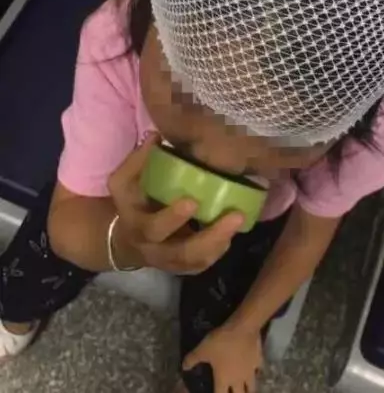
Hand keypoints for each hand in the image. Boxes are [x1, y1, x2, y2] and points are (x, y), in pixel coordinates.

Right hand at [108, 134, 243, 273]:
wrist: (125, 239)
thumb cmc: (132, 202)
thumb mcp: (125, 182)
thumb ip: (138, 161)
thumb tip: (157, 137)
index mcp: (137, 226)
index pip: (152, 227)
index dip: (172, 218)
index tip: (192, 200)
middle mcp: (154, 249)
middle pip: (181, 253)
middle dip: (209, 237)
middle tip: (235, 216)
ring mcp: (170, 262)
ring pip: (196, 262)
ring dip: (220, 244)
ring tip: (238, 220)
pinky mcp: (184, 267)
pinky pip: (202, 264)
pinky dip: (218, 250)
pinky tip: (232, 232)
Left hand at [183, 325, 262, 392]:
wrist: (243, 327)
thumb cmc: (221, 341)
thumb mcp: (203, 349)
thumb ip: (192, 359)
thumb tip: (184, 367)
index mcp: (223, 380)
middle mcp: (238, 380)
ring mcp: (250, 372)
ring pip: (251, 388)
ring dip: (248, 390)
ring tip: (245, 389)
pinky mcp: (258, 361)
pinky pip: (258, 371)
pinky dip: (255, 373)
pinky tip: (254, 369)